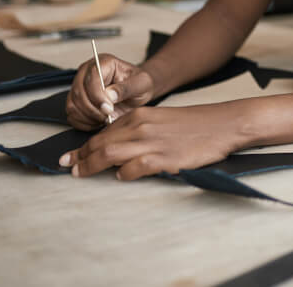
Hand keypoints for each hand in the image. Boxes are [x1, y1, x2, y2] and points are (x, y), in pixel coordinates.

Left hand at [59, 103, 241, 179]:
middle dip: (80, 157)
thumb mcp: (163, 120)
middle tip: (67, 166)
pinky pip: (132, 169)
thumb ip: (140, 131)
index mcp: (141, 115)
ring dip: (91, 166)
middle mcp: (141, 127)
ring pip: (109, 156)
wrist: (224, 124)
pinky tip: (119, 177)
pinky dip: (122, 175)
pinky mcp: (163, 159)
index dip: (85, 146)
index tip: (72, 156)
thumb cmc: (196, 124)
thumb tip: (119, 147)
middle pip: (101, 144)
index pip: (104, 133)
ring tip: (80, 174)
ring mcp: (151, 143)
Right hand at [66, 53, 154, 130]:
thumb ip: (126, 88)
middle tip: (108, 116)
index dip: (98, 96)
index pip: (91, 79)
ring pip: (72, 105)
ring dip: (89, 117)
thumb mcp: (141, 84)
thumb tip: (109, 95)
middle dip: (93, 109)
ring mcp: (79, 86)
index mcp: (103, 63)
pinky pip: (72, 115)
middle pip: (79, 93)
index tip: (108, 109)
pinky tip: (98, 121)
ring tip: (105, 118)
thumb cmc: (139, 84)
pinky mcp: (76, 100)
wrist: (137, 92)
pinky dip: (84, 122)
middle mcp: (87, 72)